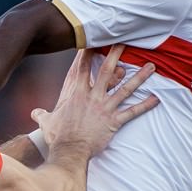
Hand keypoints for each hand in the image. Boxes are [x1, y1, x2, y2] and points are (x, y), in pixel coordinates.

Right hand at [33, 48, 158, 160]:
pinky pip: (132, 111)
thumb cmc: (58, 137)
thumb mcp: (47, 123)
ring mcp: (104, 108)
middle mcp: (92, 97)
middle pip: (106, 70)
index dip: (88, 51)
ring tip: (151, 66)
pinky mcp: (114, 121)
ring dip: (139, 77)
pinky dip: (145, 105)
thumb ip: (42, 115)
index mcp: (76, 93)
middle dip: (116, 54)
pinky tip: (156, 98)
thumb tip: (35, 113)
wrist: (69, 151)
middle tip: (126, 41)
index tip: (96, 39)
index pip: (82, 67)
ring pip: (125, 88)